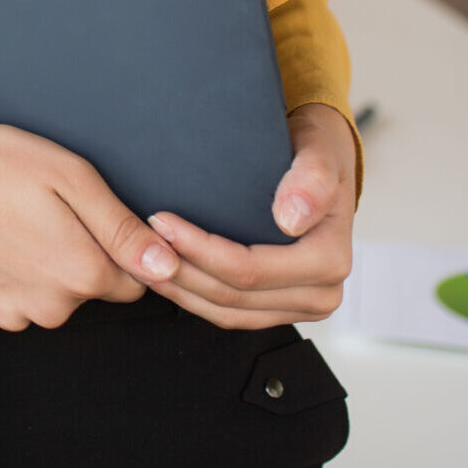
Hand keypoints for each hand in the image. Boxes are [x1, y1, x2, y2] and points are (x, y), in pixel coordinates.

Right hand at [0, 123, 178, 329]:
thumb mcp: (70, 175)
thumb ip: (122, 227)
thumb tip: (168, 267)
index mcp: (82, 273)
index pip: (129, 281)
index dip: (112, 249)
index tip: (82, 220)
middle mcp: (49, 308)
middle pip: (82, 292)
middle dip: (70, 259)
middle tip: (37, 213)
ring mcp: (6, 314)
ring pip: (41, 301)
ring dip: (33, 272)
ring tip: (4, 223)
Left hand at [144, 102, 356, 329]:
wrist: (321, 166)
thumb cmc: (316, 154)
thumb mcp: (319, 154)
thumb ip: (312, 179)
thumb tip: (291, 218)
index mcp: (329, 262)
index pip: (250, 270)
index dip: (199, 250)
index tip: (160, 220)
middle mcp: (320, 294)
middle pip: (234, 297)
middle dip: (180, 270)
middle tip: (138, 238)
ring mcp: (300, 305)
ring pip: (228, 312)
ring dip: (180, 289)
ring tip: (140, 256)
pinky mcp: (280, 307)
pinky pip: (231, 314)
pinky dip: (193, 297)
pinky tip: (161, 273)